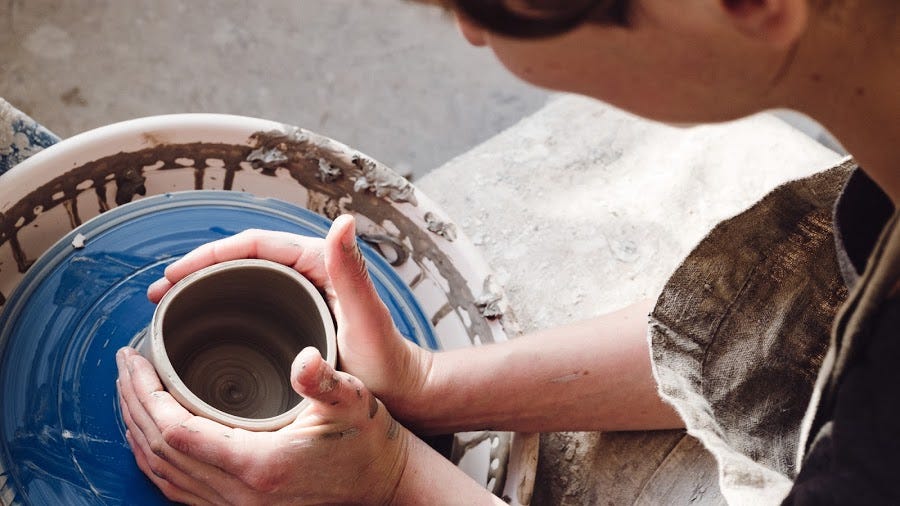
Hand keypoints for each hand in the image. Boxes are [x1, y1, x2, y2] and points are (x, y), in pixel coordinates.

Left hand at [116, 346, 408, 504]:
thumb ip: (324, 381)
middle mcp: (239, 495)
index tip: (136, 358)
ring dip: (137, 430)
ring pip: (162, 474)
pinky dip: (155, 457)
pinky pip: (177, 487)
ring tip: (129, 389)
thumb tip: (305, 358)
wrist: (384, 483)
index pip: (177, 432)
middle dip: (133, 404)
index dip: (147, 394)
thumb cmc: (368, 439)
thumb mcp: (352, 401)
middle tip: (124, 363)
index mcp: (260, 465)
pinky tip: (152, 431)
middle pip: (159, 451)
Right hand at [146, 215, 432, 421]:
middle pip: (240, 263)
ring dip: (204, 292)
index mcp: (319, 263)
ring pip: (242, 286)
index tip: (172, 275)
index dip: (207, 255)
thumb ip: (353, 272)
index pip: (252, 245)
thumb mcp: (367, 318)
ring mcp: (301, 299)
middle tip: (159, 294)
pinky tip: (200, 335)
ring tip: (168, 311)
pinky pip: (251, 310)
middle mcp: (308, 274)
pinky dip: (222, 315)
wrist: (406, 394)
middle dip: (196, 272)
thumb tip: (343, 219)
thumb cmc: (389, 361)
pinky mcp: (299, 322)